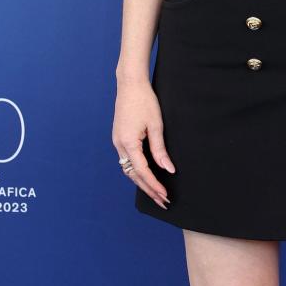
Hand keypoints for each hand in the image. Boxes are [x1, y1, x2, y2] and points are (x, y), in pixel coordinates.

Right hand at [112, 76, 174, 208]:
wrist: (130, 84)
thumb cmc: (145, 101)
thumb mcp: (156, 125)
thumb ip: (160, 150)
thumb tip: (168, 169)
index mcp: (128, 142)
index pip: (142, 171)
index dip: (154, 185)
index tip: (165, 196)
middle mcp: (119, 145)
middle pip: (133, 175)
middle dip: (148, 189)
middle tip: (163, 202)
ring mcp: (117, 142)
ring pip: (129, 169)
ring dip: (142, 182)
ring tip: (157, 193)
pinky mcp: (119, 138)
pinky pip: (128, 160)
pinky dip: (137, 171)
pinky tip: (147, 176)